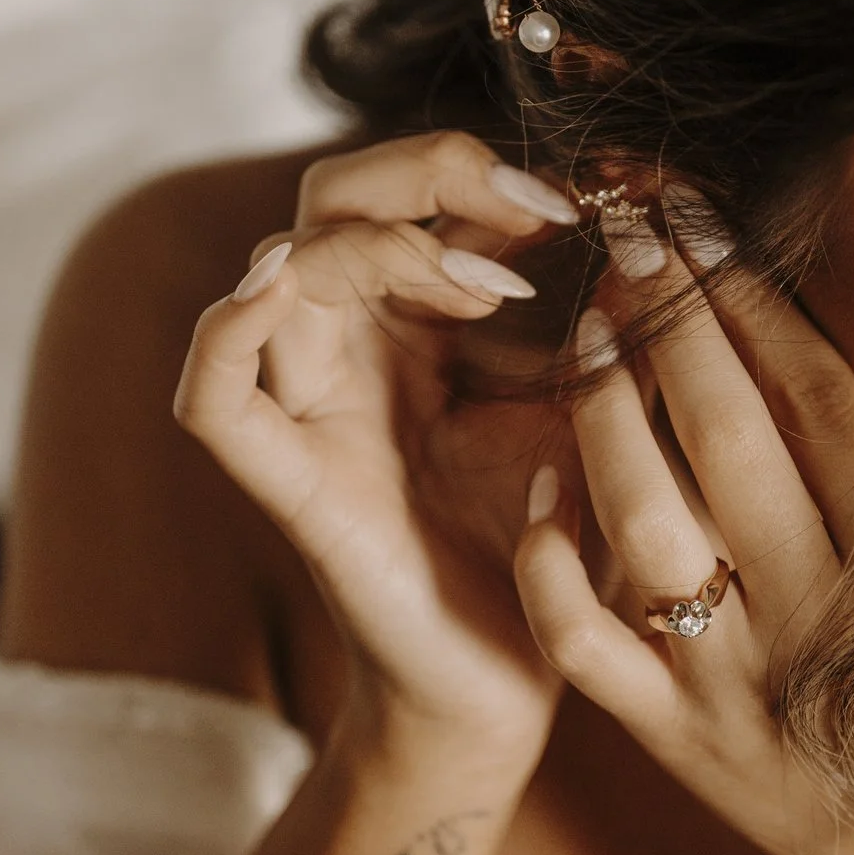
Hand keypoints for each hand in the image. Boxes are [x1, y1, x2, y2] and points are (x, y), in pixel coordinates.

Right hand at [174, 132, 580, 771]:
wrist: (516, 682)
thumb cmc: (550, 547)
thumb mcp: (592, 413)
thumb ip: (603, 327)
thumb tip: (639, 230)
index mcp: (415, 328)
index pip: (407, 194)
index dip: (478, 173)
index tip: (577, 201)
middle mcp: (350, 353)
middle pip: (331, 201)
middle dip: (423, 174)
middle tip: (534, 212)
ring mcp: (311, 414)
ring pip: (277, 269)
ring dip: (372, 243)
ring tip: (486, 287)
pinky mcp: (292, 486)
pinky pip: (214, 399)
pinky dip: (225, 330)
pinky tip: (275, 288)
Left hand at [510, 206, 853, 854]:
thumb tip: (852, 292)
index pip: (816, 393)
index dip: (748, 291)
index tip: (696, 213)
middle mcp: (822, 618)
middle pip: (727, 436)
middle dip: (670, 315)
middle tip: (626, 228)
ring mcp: (738, 684)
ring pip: (644, 521)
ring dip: (604, 409)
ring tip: (587, 325)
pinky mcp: (673, 742)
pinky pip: (586, 639)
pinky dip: (555, 556)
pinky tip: (546, 479)